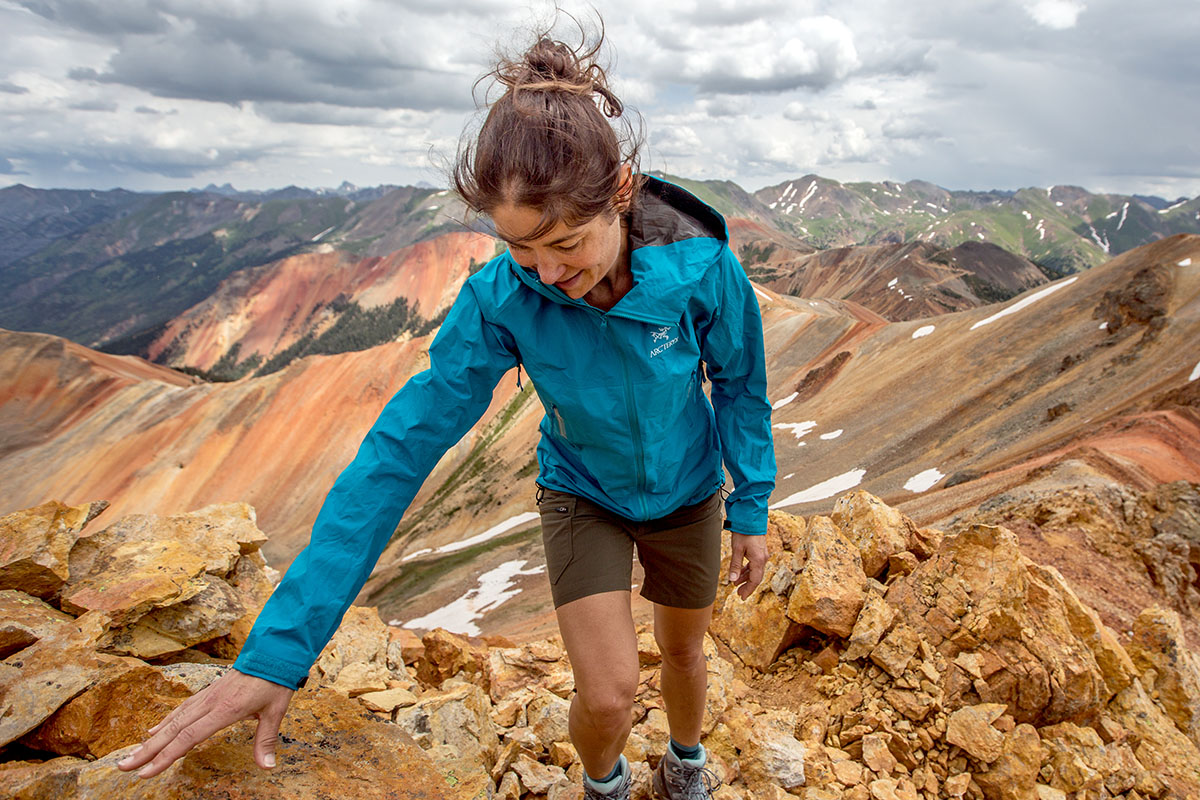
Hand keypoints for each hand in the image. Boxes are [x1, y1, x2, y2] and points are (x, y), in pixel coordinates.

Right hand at [117, 668, 294, 777]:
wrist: (273, 650)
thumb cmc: (275, 680)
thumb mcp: (276, 710)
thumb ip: (266, 739)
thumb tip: (267, 767)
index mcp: (225, 709)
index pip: (189, 737)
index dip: (165, 756)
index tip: (145, 773)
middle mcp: (210, 702)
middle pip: (173, 730)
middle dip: (146, 751)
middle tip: (123, 767)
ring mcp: (207, 695)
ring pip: (173, 719)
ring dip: (152, 738)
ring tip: (132, 754)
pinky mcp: (208, 691)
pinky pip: (182, 709)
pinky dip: (165, 721)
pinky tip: (153, 731)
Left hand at [727, 532, 767, 598]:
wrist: (750, 517)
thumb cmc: (744, 532)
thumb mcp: (737, 549)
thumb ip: (735, 565)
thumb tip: (733, 579)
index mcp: (758, 560)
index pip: (755, 580)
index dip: (748, 590)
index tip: (741, 597)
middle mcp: (763, 559)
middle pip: (756, 577)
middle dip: (747, 586)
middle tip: (738, 593)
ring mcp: (762, 555)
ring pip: (755, 571)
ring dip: (747, 578)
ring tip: (736, 583)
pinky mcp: (760, 551)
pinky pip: (755, 565)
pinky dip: (748, 570)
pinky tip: (741, 573)